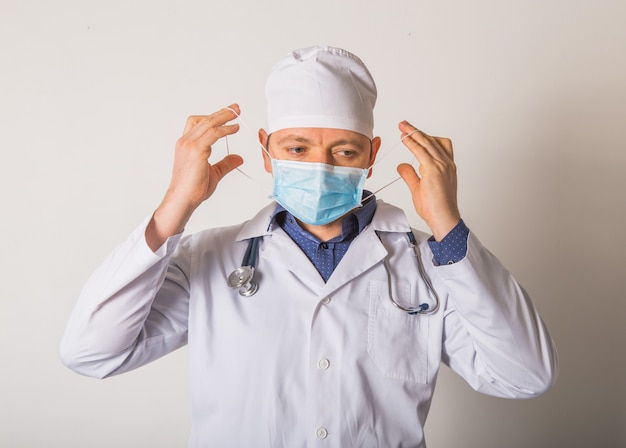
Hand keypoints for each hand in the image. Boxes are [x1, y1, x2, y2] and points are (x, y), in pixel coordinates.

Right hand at [146, 104, 243, 250]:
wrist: (183, 199)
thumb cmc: (193, 189)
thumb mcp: (214, 173)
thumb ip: (225, 164)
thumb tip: (238, 158)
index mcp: (186, 145)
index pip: (198, 123)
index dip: (213, 117)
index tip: (227, 114)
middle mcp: (185, 142)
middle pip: (203, 119)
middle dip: (221, 112)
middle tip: (235, 108)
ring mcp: (189, 145)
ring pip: (208, 123)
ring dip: (223, 116)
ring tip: (236, 113)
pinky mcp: (195, 150)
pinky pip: (212, 134)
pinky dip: (224, 129)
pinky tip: (234, 129)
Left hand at [397, 120, 460, 240]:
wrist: (444, 218)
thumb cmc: (435, 207)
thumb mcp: (418, 188)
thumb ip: (410, 175)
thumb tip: (402, 166)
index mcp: (446, 167)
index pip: (436, 145)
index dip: (424, 137)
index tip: (413, 132)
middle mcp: (447, 163)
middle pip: (432, 140)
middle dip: (417, 131)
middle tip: (405, 125)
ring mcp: (442, 166)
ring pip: (427, 143)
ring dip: (414, 133)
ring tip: (403, 127)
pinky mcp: (434, 170)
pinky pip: (421, 152)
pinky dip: (412, 143)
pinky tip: (405, 139)